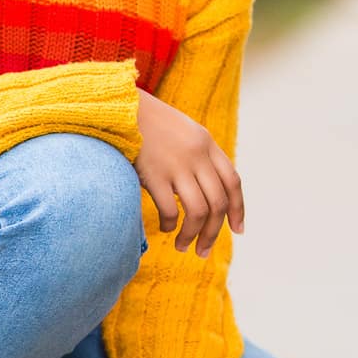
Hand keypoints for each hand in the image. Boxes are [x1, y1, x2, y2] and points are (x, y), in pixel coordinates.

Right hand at [135, 88, 243, 258]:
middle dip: (215, 232)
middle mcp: (196, 155)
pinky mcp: (154, 174)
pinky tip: (165, 228)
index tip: (238, 230)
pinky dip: (171, 225)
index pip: (233, 182)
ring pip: (199, 212)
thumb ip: (198, 154)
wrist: (118, 106)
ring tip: (184, 247)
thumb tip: (206, 188)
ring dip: (194, 236)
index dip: (238, 209)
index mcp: (206, 143)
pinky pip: (171, 210)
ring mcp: (176, 164)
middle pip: (218, 203)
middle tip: (205, 251)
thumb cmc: (147, 122)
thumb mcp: (182, 131)